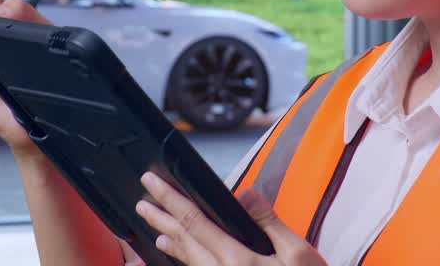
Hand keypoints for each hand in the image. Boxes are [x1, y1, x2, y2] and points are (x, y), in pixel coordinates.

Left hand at [135, 172, 326, 265]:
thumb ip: (269, 223)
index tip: (152, 182)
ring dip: (171, 243)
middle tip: (142, 203)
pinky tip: (181, 258)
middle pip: (183, 242)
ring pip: (188, 262)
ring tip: (155, 231)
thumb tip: (244, 194)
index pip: (194, 222)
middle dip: (161, 219)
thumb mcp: (297, 254)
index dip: (170, 199)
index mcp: (236, 259)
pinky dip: (185, 262)